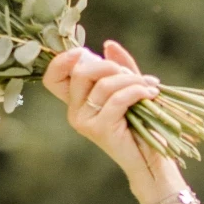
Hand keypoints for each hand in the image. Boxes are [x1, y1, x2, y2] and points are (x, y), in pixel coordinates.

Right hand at [44, 39, 164, 184]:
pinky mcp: (100, 129)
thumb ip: (119, 66)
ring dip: (131, 79)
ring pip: (104, 84)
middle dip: (109, 65)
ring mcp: (85, 122)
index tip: (84, 52)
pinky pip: (118, 99)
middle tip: (131, 74)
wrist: (151, 159)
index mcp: (77, 101)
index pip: (52, 78)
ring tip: (149, 85)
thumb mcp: (128, 88)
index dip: (62, 60)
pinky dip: (137, 91)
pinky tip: (151, 93)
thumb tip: (108, 44)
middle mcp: (75, 112)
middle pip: (80, 73)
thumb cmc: (141, 125)